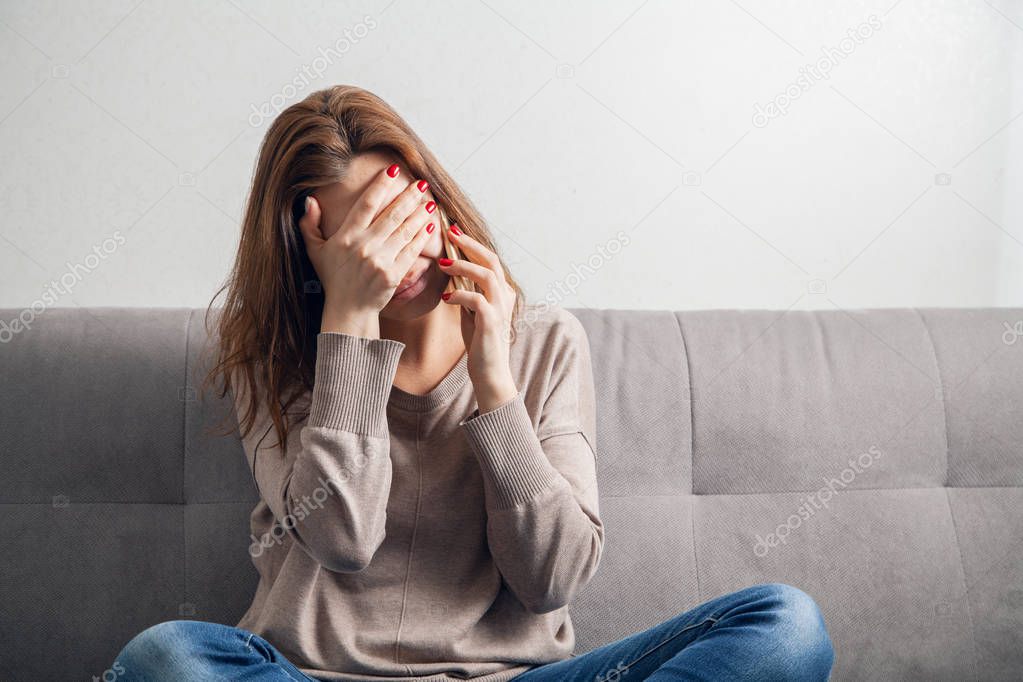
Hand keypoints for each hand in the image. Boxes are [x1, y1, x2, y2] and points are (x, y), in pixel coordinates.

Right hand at [298, 166, 434, 332]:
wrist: (348, 310)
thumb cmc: (333, 278)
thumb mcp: (315, 251)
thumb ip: (309, 225)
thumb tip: (310, 200)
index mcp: (346, 237)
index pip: (366, 204)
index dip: (380, 186)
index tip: (392, 170)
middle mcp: (364, 246)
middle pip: (391, 214)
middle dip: (408, 196)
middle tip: (420, 183)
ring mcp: (380, 261)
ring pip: (404, 230)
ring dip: (419, 214)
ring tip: (429, 201)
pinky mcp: (394, 274)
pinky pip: (411, 250)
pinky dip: (422, 237)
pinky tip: (429, 226)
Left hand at [437, 224, 518, 412]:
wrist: (490, 372)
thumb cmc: (480, 342)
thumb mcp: (472, 312)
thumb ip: (467, 292)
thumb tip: (451, 273)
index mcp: (502, 291)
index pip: (488, 259)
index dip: (472, 244)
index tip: (453, 231)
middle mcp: (505, 295)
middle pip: (490, 259)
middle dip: (469, 244)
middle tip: (449, 232)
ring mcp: (501, 308)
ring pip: (485, 275)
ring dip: (462, 266)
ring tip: (442, 263)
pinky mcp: (492, 321)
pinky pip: (476, 299)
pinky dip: (459, 295)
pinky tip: (445, 297)